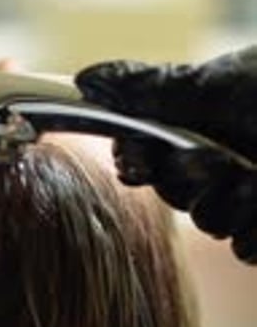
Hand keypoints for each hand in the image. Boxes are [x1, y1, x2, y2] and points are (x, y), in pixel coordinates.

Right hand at [75, 46, 256, 262]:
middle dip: (192, 181)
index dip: (137, 160)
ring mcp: (250, 198)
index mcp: (203, 125)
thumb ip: (151, 86)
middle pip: (173, 195)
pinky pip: (246, 249)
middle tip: (218, 161)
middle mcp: (223, 163)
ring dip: (230, 204)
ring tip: (256, 177)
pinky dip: (255, 231)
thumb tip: (86, 77)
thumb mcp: (220, 84)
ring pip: (209, 224)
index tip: (135, 162)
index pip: (146, 154)